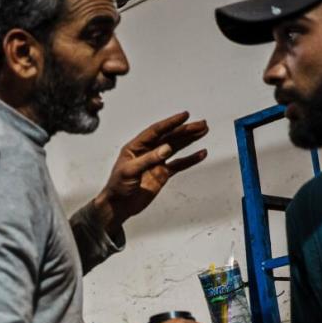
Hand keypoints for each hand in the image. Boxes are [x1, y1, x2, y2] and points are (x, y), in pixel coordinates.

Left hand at [93, 111, 209, 226]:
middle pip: (169, 137)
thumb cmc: (118, 186)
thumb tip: (167, 148)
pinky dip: (190, 159)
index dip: (170, 123)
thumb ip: (148, 159)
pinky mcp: (162, 174)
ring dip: (190, 139)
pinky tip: (201, 153)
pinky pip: (179, 164)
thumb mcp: (130, 171)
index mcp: (136, 146)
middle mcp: (148, 151)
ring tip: (204, 131)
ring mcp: (156, 162)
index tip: (184, 116)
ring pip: (176, 147)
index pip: (156, 131)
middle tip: (201, 124)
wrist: (119, 206)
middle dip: (185, 130)